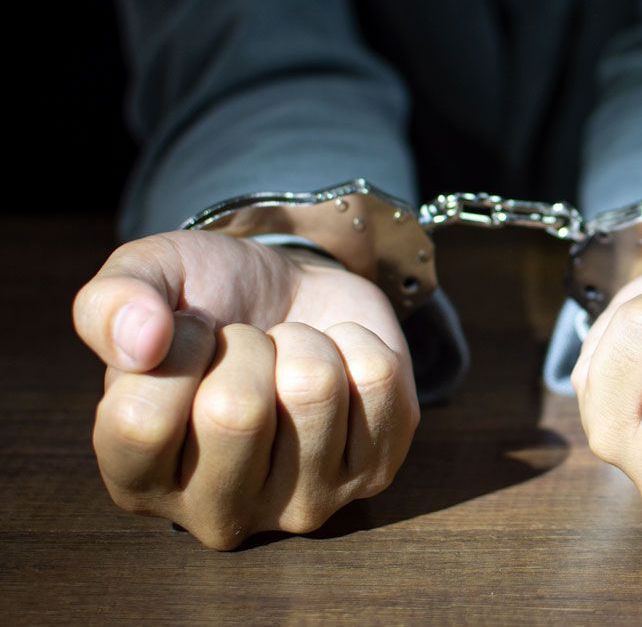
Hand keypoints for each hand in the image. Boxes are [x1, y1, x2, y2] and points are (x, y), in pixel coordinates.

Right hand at [73, 230, 419, 548]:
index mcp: (138, 482)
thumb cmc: (207, 302)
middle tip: (248, 346)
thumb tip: (141, 341)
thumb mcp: (144, 281)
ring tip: (291, 353)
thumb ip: (109, 304)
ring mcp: (303, 505)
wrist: (293, 293)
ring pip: (315, 389)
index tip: (190, 331)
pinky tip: (337, 362)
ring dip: (305, 343)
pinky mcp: (375, 472)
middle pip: (236, 413)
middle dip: (247, 345)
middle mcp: (216, 515)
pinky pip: (378, 378)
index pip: (142, 422)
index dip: (175, 348)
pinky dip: (358, 341)